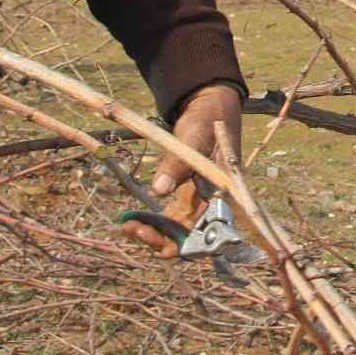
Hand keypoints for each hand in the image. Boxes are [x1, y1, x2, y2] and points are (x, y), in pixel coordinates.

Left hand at [118, 82, 242, 258]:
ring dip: (156, 233)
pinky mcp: (188, 195)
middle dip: (164, 240)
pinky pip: (172, 217)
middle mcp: (216, 201)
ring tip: (128, 227)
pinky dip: (154, 222)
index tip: (164, 248)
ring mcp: (201, 199)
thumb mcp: (194, 138)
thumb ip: (178, 164)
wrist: (210, 106)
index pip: (212, 230)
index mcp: (227, 192)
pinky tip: (133, 220)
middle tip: (136, 230)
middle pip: (193, 236)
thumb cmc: (209, 119)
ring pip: (180, 230)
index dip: (190, 245)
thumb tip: (159, 190)